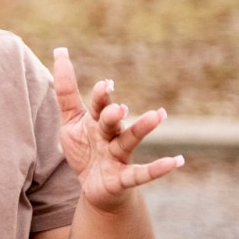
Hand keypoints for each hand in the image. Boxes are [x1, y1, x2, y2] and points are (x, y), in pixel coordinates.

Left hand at [52, 49, 182, 211]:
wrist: (95, 188)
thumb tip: (61, 50)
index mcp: (95, 122)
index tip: (105, 84)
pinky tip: (177, 161)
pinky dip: (158, 169)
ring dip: (142, 129)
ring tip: (158, 114)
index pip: (97, 106)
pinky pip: (141, 174)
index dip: (100, 96)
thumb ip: (66, 90)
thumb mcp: (70, 120)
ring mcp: (117, 157)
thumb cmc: (84, 149)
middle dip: (114, 114)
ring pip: (129, 141)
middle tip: (118, 107)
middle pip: (111, 122)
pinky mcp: (122, 179)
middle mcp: (109, 136)